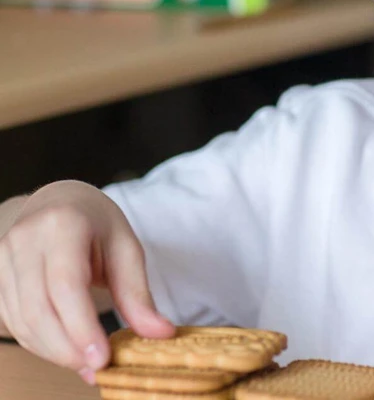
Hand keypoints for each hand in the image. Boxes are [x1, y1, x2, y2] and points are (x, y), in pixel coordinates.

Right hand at [0, 181, 174, 383]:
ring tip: (88, 362)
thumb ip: (138, 293)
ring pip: (23, 321)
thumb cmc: (97, 224)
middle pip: (39, 308)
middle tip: (99, 368)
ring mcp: (5, 258)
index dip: (82, 326)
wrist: (59, 202)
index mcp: (63, 224)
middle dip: (68, 348)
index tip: (103, 358)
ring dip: (54, 351)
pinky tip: (67, 349)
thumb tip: (161, 334)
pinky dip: (41, 343)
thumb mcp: (127, 248)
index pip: (66, 284)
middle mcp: (26, 240)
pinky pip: (15, 321)